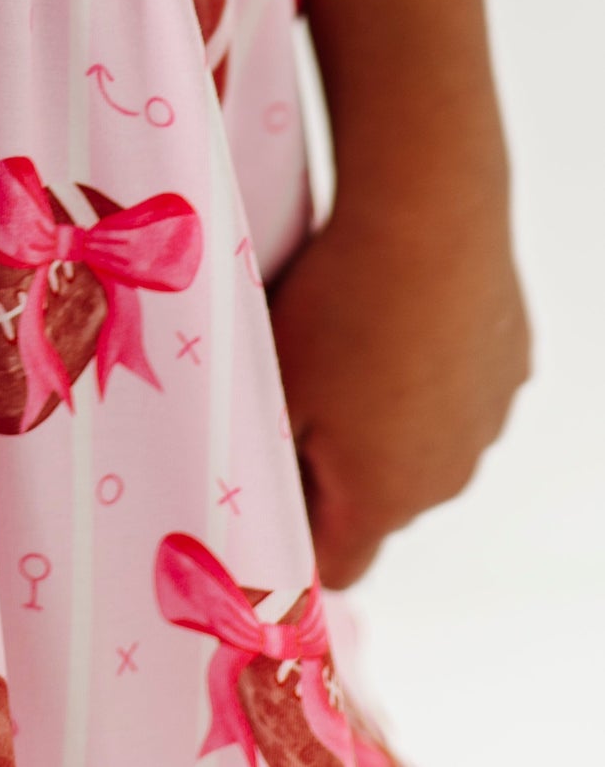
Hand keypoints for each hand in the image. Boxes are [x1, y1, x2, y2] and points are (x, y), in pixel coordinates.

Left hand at [267, 189, 528, 587]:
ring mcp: (488, 422)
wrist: (427, 217)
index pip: (338, 564)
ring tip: (352, 338)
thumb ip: (271, 464)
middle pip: (381, 499)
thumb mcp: (275, 388)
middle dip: (337, 461)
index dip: (295, 529)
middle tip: (301, 385)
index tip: (269, 472)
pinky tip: (401, 313)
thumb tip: (269, 500)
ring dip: (387, 413)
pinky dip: (429, 368)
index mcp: (385, 498)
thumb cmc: (337, 306)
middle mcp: (449, 478)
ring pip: (424, 441)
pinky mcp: (510, 367)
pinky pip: (459, 389)